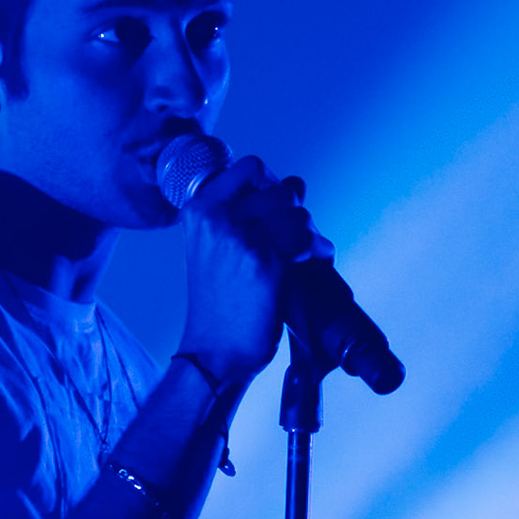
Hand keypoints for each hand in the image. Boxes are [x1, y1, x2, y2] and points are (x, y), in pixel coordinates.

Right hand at [177, 156, 332, 384]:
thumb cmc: (219, 302)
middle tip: (296, 241)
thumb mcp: (217, 247)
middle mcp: (216, 218)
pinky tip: (315, 263)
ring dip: (310, 234)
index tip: (278, 209)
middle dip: (296, 214)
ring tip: (306, 255)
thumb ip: (250, 212)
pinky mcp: (266, 263)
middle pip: (281, 192)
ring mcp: (241, 239)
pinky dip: (319, 250)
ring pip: (299, 215)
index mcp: (200, 209)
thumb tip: (297, 183)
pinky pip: (308, 240)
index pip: (251, 167)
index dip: (273, 183)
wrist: (213, 352)